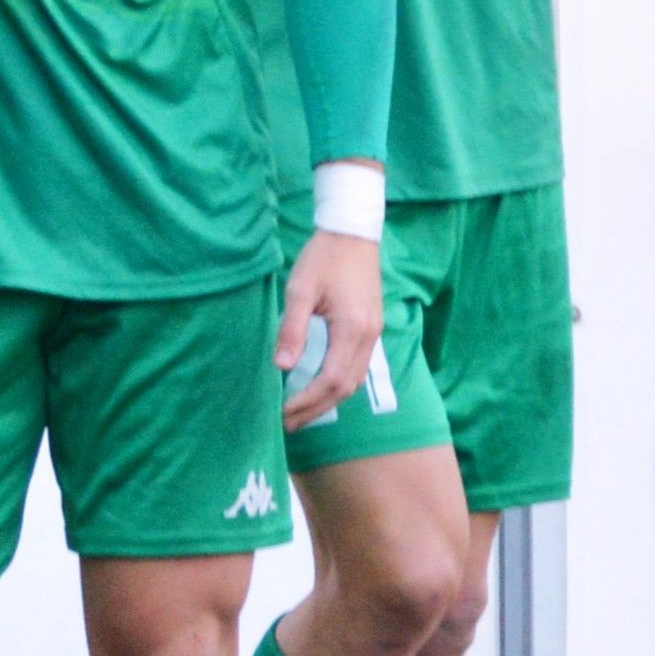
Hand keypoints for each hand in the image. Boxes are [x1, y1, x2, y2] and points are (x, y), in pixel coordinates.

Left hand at [278, 220, 381, 428]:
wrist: (352, 232)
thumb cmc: (323, 257)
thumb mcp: (299, 290)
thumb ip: (291, 330)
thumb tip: (280, 367)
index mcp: (352, 328)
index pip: (331, 380)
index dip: (307, 401)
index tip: (283, 412)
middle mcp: (369, 336)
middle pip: (345, 387)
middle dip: (316, 409)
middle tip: (288, 423)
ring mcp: (374, 332)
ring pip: (354, 379)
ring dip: (328, 399)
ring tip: (300, 411)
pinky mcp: (371, 327)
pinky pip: (357, 365)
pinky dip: (338, 383)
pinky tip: (318, 386)